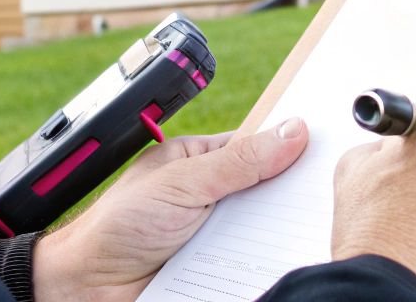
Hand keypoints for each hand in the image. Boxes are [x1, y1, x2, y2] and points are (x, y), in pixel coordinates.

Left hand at [31, 117, 309, 300]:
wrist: (88, 285)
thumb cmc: (117, 225)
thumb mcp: (183, 182)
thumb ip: (238, 162)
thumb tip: (291, 131)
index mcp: (198, 162)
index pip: (256, 149)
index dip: (290, 151)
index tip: (327, 151)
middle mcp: (208, 198)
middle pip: (265, 194)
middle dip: (287, 201)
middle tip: (319, 202)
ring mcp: (213, 237)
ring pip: (262, 234)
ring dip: (276, 238)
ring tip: (306, 237)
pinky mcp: (215, 272)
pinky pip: (250, 267)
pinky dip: (263, 267)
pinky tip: (280, 267)